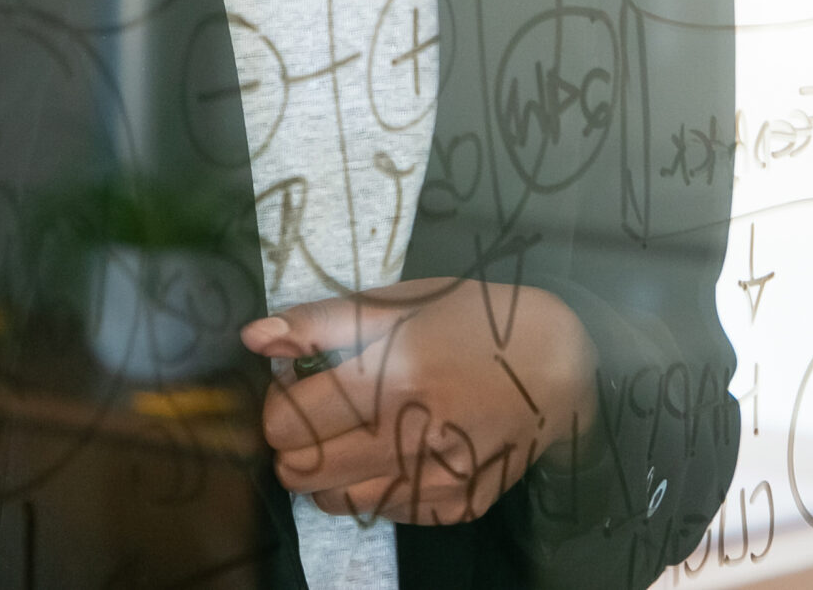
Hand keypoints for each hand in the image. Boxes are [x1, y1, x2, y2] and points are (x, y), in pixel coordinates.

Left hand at [243, 279, 597, 525]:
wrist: (560, 363)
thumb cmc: (473, 321)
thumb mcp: (399, 301)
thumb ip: (320, 321)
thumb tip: (253, 338)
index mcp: (390, 374)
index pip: (285, 421)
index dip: (278, 402)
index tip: (296, 385)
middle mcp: (412, 435)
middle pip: (300, 471)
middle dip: (293, 443)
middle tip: (318, 412)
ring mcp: (436, 479)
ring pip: (334, 501)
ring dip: (329, 471)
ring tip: (357, 431)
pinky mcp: (457, 506)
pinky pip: (383, 512)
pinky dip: (375, 485)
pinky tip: (400, 448)